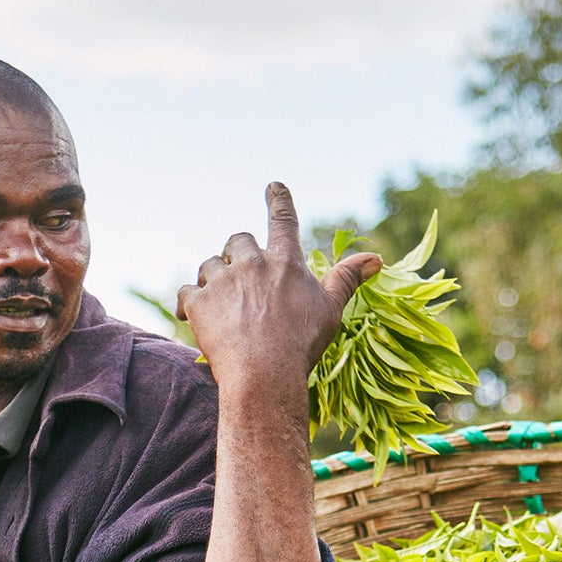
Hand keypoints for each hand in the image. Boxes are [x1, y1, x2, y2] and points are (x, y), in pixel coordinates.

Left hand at [176, 182, 379, 391]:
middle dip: (238, 253)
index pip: (283, 220)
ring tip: (223, 306)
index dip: (279, 201)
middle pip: (239, 239)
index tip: (273, 185)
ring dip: (214, 279)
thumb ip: (346, 279)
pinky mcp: (198, 303)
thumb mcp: (330, 310)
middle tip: (242, 279)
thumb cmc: (302, 344)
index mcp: (285, 262)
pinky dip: (188, 303)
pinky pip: (185, 292)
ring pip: (210, 264)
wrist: (265, 376)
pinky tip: (193, 317)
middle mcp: (252, 263)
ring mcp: (222, 281)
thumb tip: (376, 258)